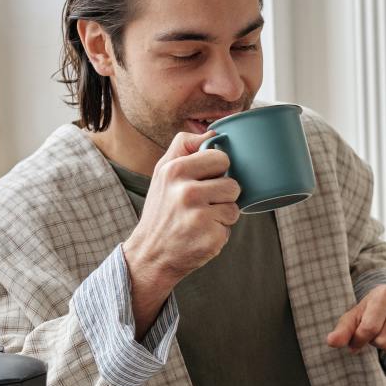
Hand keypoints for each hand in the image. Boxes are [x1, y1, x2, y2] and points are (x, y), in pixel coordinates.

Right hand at [123, 132, 240, 334]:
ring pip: (235, 207)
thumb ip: (184, 147)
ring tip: (201, 219)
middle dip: (224, 194)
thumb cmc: (162, 210)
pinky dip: (220, 232)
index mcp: (174, 170)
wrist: (150, 253)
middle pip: (233, 183)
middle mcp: (185, 191)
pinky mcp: (209, 236)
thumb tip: (213, 132)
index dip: (218, 170)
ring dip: (223, 214)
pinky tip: (201, 234)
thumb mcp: (162, 173)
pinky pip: (231, 227)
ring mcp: (198, 215)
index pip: (221, 158)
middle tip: (203, 204)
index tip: (205, 180)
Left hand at [327, 285, 385, 360]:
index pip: (369, 329)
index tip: (357, 337)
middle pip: (385, 341)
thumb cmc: (368, 314)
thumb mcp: (352, 318)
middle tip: (376, 335)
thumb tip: (332, 341)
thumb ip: (342, 330)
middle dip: (376, 343)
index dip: (359, 339)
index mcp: (385, 293)